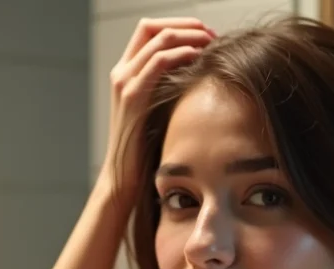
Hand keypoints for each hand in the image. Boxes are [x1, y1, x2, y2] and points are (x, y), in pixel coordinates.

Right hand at [101, 17, 214, 196]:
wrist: (124, 177)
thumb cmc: (146, 150)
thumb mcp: (159, 110)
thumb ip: (170, 88)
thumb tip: (203, 73)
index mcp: (127, 73)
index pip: (150, 29)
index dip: (179, 25)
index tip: (206, 35)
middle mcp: (122, 72)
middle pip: (152, 26)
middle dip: (185, 25)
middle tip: (211, 35)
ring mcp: (124, 83)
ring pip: (157, 38)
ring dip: (188, 36)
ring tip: (210, 44)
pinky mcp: (132, 97)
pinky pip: (157, 62)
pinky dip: (180, 53)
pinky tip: (198, 58)